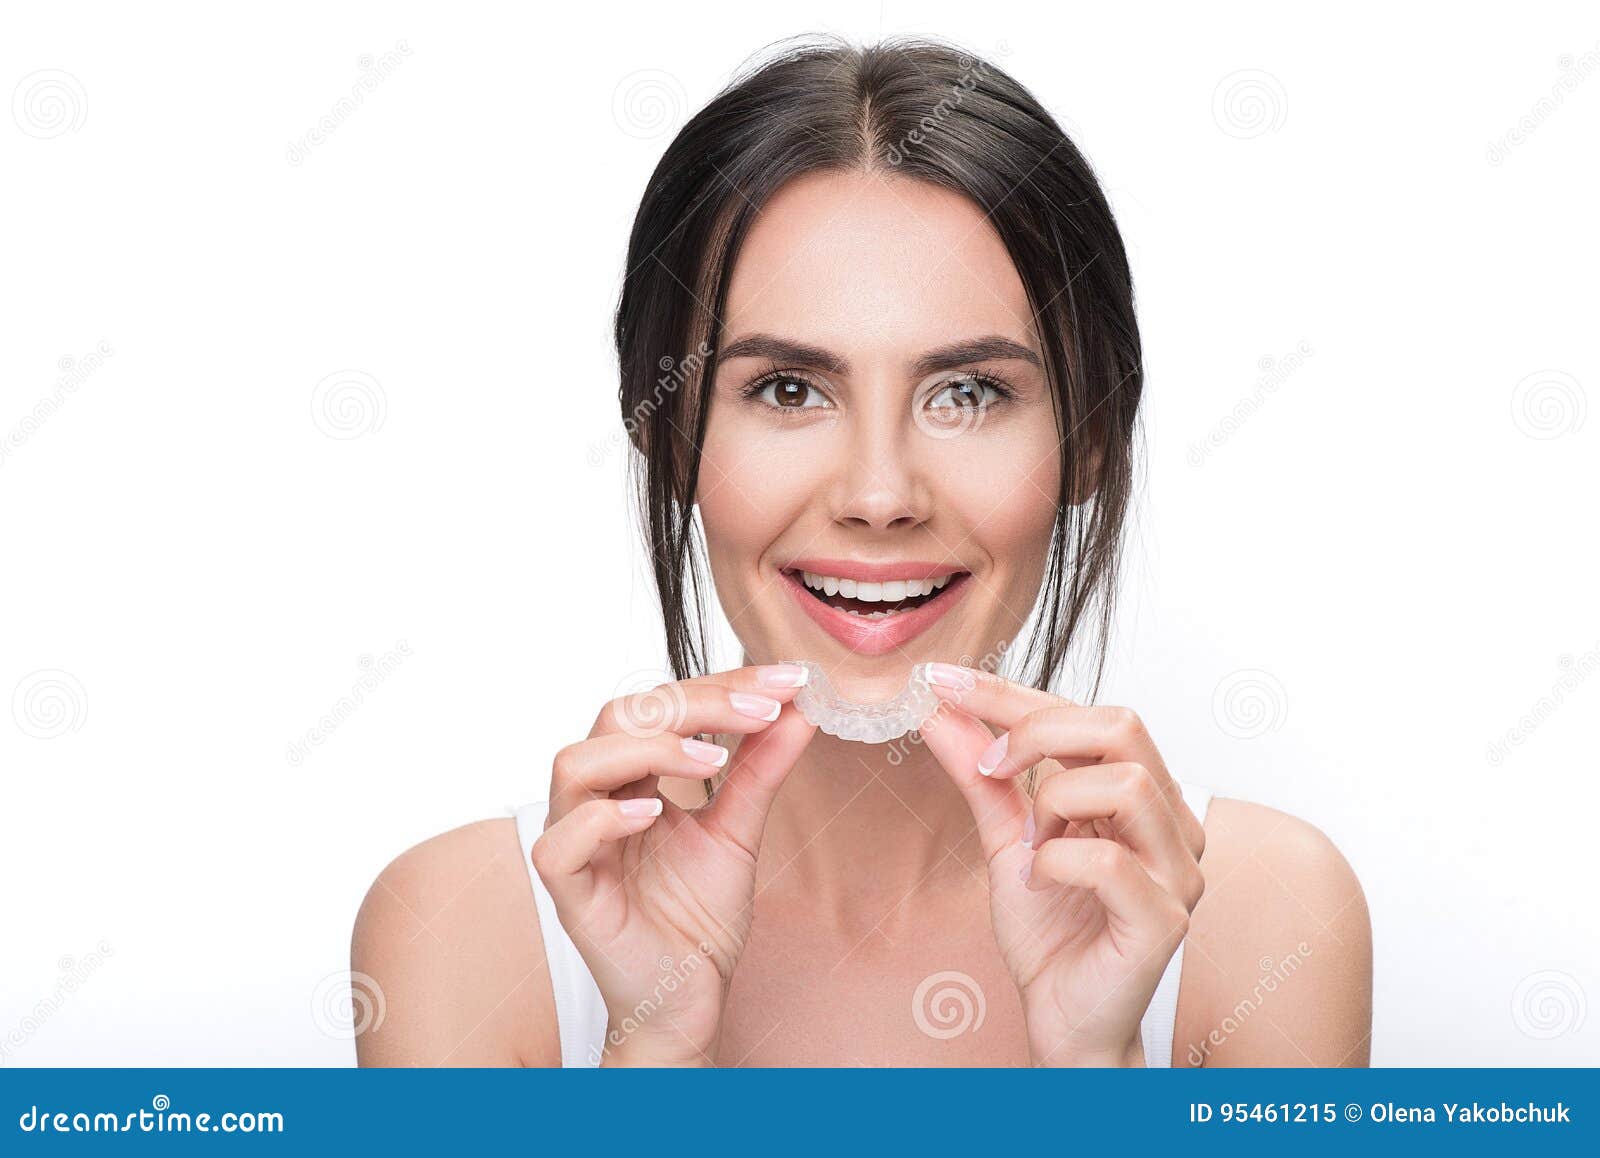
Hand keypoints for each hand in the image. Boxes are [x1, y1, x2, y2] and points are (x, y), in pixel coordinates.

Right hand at [530, 664, 814, 1065]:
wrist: (690, 997)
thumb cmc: (699, 916)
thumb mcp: (740, 830)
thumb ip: (761, 769)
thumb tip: (798, 708)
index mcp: (633, 776)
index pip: (663, 703)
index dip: (723, 684)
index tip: (788, 680)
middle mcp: (597, 797)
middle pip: (619, 716)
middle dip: (694, 703)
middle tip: (760, 712)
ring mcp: (577, 841)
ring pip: (575, 763)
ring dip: (647, 749)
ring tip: (711, 761)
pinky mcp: (568, 890)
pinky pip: (560, 842)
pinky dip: (602, 819)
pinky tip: (652, 815)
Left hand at [918, 666, 1205, 1066]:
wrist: (1062, 1019)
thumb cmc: (1051, 932)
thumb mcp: (1004, 839)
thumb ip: (981, 776)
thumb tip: (940, 711)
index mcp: (1141, 794)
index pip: (1087, 713)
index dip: (1011, 692)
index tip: (944, 680)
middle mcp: (1171, 823)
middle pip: (1122, 726)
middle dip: (1037, 733)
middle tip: (990, 767)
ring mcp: (1177, 872)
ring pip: (1126, 783)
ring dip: (1053, 803)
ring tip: (1030, 844)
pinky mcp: (1165, 920)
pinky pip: (1110, 862)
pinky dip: (1056, 861)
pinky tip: (1039, 883)